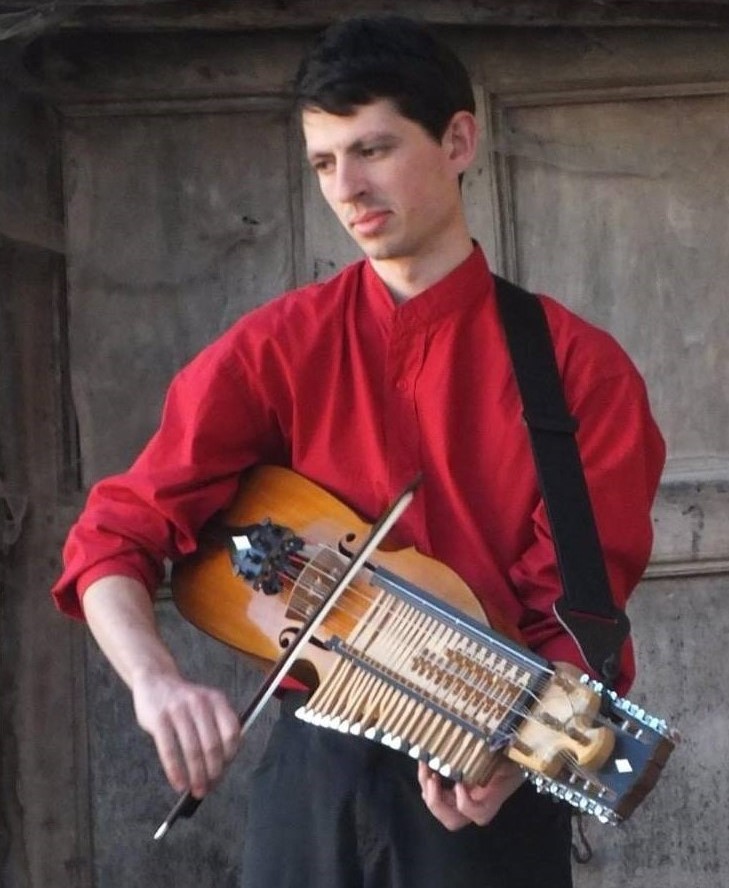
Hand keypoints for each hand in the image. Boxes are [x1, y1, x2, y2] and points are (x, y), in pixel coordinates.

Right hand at [131, 668, 240, 797]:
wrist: (156, 680)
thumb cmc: (185, 701)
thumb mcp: (207, 704)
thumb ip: (217, 727)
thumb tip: (222, 767)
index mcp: (217, 700)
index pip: (231, 732)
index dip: (230, 756)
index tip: (224, 772)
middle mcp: (200, 703)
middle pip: (213, 744)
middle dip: (213, 772)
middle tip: (209, 787)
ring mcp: (179, 710)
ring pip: (192, 750)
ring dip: (196, 776)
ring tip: (196, 790)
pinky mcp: (159, 719)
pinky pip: (169, 751)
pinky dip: (175, 771)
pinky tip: (178, 784)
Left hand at [417, 756, 524, 829]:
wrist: (512, 759)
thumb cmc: (511, 758)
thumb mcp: (507, 756)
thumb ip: (497, 756)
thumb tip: (490, 743)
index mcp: (492, 798)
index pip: (479, 815)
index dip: (466, 804)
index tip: (460, 783)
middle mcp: (475, 805)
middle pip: (453, 820)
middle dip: (437, 802)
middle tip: (433, 779)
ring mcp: (463, 799)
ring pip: (440, 808)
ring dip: (428, 789)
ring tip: (426, 766)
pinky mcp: (454, 791)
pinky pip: (437, 794)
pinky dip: (427, 782)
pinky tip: (427, 764)